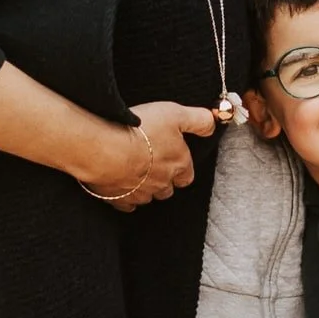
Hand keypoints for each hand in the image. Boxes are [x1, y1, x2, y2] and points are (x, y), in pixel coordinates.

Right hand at [79, 99, 221, 209]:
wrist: (105, 148)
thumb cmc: (140, 129)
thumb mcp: (175, 114)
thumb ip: (199, 120)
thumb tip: (213, 123)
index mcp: (179, 165)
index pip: (187, 176)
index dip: (181, 168)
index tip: (172, 158)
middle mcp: (163, 184)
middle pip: (168, 189)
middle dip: (163, 179)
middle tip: (152, 163)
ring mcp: (141, 194)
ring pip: (148, 196)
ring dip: (145, 187)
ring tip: (134, 170)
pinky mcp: (119, 199)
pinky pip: (127, 203)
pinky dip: (125, 196)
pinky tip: (119, 183)